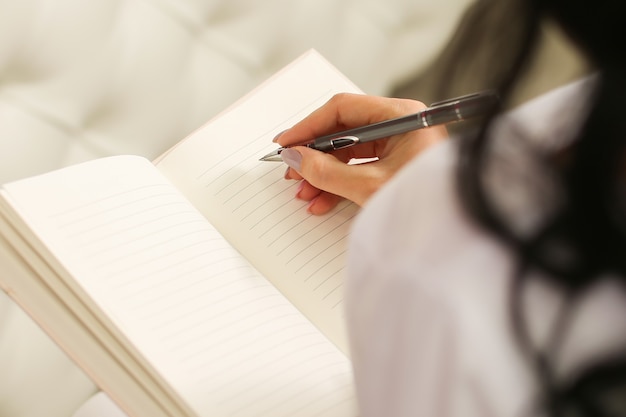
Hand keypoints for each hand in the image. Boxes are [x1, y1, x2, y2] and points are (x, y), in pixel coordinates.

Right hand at [276, 93, 447, 214]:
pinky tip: (321, 201)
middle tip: (292, 170)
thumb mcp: (368, 186)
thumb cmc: (426, 203)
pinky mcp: (396, 165)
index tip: (286, 142)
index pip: (343, 109)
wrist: (457, 236)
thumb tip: (295, 157)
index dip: (309, 125)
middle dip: (315, 155)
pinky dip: (339, 184)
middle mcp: (400, 125)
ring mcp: (399, 145)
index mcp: (401, 116)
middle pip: (344, 132)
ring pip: (349, 153)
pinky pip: (360, 168)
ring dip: (324, 174)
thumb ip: (326, 171)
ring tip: (305, 193)